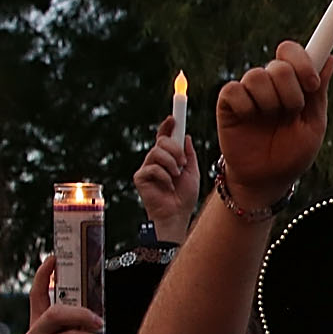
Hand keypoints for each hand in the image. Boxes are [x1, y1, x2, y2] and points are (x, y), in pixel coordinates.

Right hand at [132, 115, 200, 241]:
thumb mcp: (192, 171)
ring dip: (171, 163)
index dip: (167, 126)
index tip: (173, 118)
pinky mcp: (140, 178)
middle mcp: (155, 161)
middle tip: (182, 163)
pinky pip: (153, 168)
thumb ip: (188, 154)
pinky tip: (168, 186)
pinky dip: (165, 176)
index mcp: (168, 158)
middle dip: (174, 149)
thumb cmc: (184, 196)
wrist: (177, 215)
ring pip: (156, 152)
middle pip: (161, 141)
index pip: (164, 137)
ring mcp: (146, 168)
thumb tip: (185, 136)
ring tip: (176, 175)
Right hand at [212, 39, 330, 211]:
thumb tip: (329, 59)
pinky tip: (249, 120)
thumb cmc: (292, 154)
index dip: (302, 61)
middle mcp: (270, 83)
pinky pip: (233, 90)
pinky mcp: (228, 103)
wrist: (267, 180)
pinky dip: (245, 106)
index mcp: (293, 84)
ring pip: (256, 76)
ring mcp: (248, 92)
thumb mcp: (313, 125)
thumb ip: (318, 93)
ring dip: (269, 102)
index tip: (312, 84)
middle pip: (279, 64)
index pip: (291, 52)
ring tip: (270, 120)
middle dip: (291, 91)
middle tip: (292, 112)